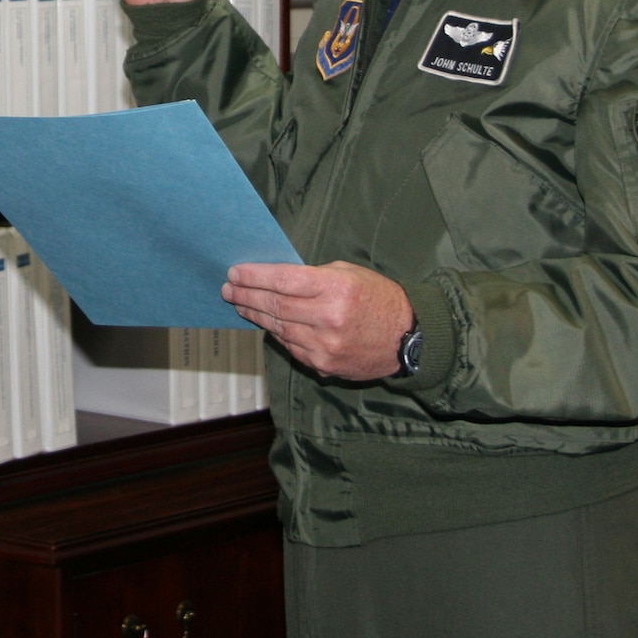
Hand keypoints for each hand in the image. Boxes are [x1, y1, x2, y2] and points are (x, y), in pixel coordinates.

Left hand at [225, 261, 413, 380]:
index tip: (235, 273)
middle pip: (275, 306)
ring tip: (241, 305)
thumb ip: (313, 276)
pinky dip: (277, 334)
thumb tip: (275, 279)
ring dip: (256, 316)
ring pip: (279, 328)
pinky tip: (266, 324)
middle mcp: (329, 318)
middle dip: (247, 296)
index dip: (254, 276)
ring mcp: (326, 345)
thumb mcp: (349, 273)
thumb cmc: (379, 298)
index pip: (283, 280)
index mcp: (336, 288)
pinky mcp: (325, 364)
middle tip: (229, 290)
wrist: (409, 337)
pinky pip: (291, 346)